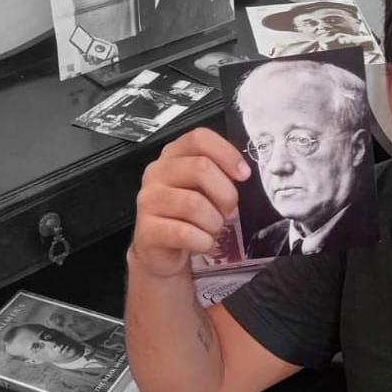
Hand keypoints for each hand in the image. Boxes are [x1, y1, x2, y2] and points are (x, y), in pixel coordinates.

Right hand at [131, 127, 251, 278]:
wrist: (160, 252)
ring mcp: (148, 201)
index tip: (244, 174)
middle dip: (225, 193)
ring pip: (194, 203)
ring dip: (214, 221)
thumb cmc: (186, 217)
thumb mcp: (202, 189)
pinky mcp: (147, 230)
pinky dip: (203, 242)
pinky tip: (203, 243)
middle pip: (200, 167)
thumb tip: (241, 173)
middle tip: (230, 211)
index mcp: (172, 156)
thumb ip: (217, 174)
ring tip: (212, 229)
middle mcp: (156, 173)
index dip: (227, 153)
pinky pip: (185, 233)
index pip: (199, 138)